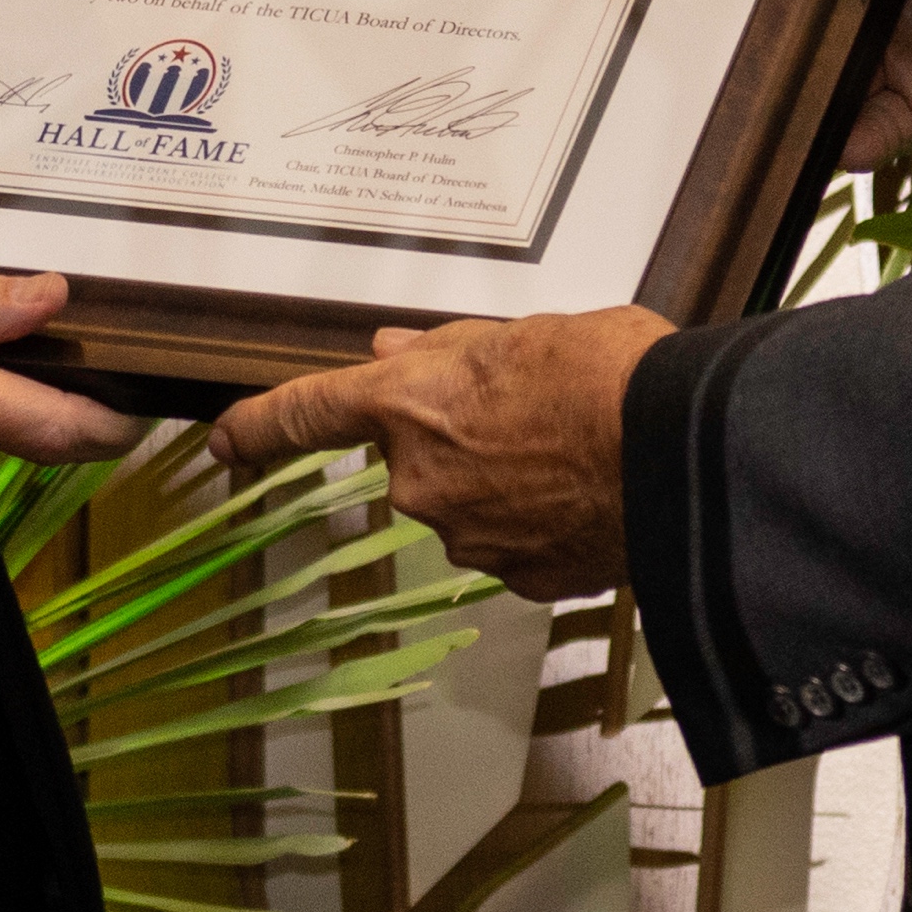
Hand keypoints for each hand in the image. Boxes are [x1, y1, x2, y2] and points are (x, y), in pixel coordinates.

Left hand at [204, 307, 666, 603]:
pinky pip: (516, 543)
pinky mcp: (521, 578)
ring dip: (507, 481)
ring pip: (470, 503)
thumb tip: (396, 355)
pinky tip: (591, 493)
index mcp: (411, 405)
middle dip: (460, 437)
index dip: (258, 426)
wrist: (687, 455)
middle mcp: (422, 481)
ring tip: (579, 449)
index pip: (306, 414)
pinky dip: (543, 521)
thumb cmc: (615, 377)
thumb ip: (447, 352)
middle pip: (420, 458)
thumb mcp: (523, 334)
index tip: (224, 442)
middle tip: (534, 411)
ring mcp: (469, 537)